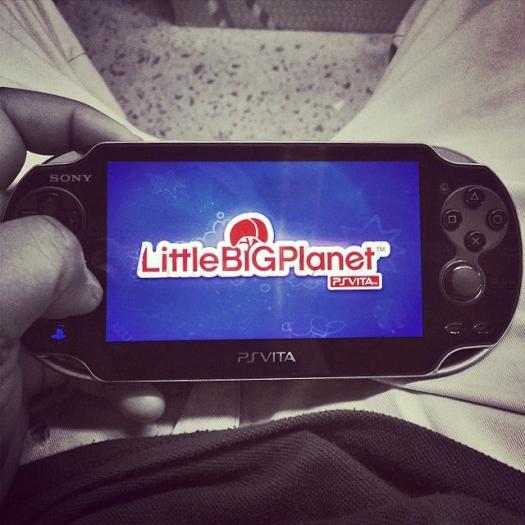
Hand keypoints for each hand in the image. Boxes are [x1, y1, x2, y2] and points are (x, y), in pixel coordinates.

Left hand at [0, 89, 164, 500]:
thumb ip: (37, 259)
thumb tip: (89, 279)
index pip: (9, 125)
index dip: (71, 122)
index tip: (130, 154)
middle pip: (61, 208)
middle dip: (112, 229)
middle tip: (155, 250)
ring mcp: (6, 309)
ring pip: (81, 286)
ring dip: (126, 315)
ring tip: (162, 336)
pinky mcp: (23, 359)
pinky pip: (82, 350)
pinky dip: (115, 373)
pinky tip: (141, 397)